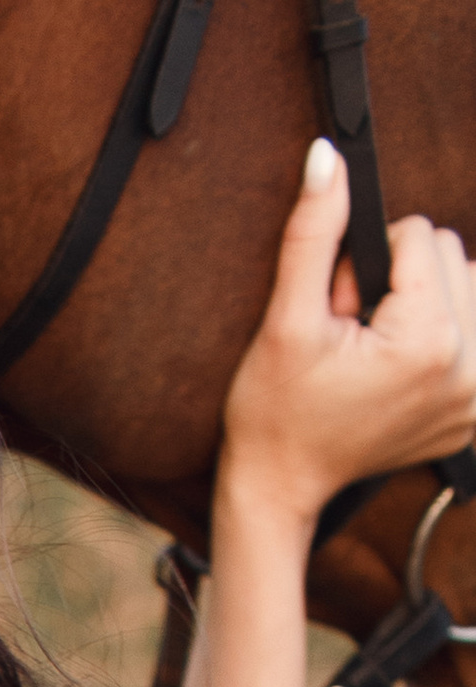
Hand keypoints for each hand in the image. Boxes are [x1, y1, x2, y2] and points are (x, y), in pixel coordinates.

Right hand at [218, 143, 475, 527]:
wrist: (281, 486)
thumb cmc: (275, 413)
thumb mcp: (285, 322)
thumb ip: (313, 234)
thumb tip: (327, 157)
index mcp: (428, 343)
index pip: (420, 235)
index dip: (365, 264)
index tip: (341, 314)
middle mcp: (467, 369)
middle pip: (452, 256)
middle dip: (399, 283)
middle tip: (355, 337)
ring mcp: (475, 397)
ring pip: (466, 286)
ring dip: (422, 306)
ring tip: (375, 354)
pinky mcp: (474, 412)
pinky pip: (470, 332)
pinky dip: (439, 337)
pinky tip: (401, 372)